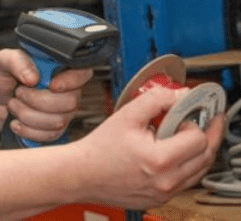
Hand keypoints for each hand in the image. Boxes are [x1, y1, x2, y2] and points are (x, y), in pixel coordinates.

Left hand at [0, 48, 92, 141]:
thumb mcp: (2, 61)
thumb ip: (17, 61)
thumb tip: (34, 78)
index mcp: (57, 66)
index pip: (82, 73)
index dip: (71, 82)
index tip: (51, 85)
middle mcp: (65, 89)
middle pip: (70, 102)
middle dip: (38, 101)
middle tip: (18, 93)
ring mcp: (61, 111)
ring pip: (59, 121)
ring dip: (29, 115)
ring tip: (13, 105)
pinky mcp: (53, 129)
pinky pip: (50, 136)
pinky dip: (28, 131)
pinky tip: (15, 122)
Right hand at [73, 86, 225, 209]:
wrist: (83, 173)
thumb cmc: (100, 148)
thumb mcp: (127, 114)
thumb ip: (155, 100)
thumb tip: (179, 95)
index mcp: (160, 160)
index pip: (198, 139)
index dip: (194, 122)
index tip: (187, 113)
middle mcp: (167, 181)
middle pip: (205, 157)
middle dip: (209, 135)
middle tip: (210, 120)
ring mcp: (165, 193)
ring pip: (198, 171)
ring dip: (201, 151)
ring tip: (193, 134)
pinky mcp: (161, 198)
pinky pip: (185, 181)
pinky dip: (188, 165)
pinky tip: (177, 151)